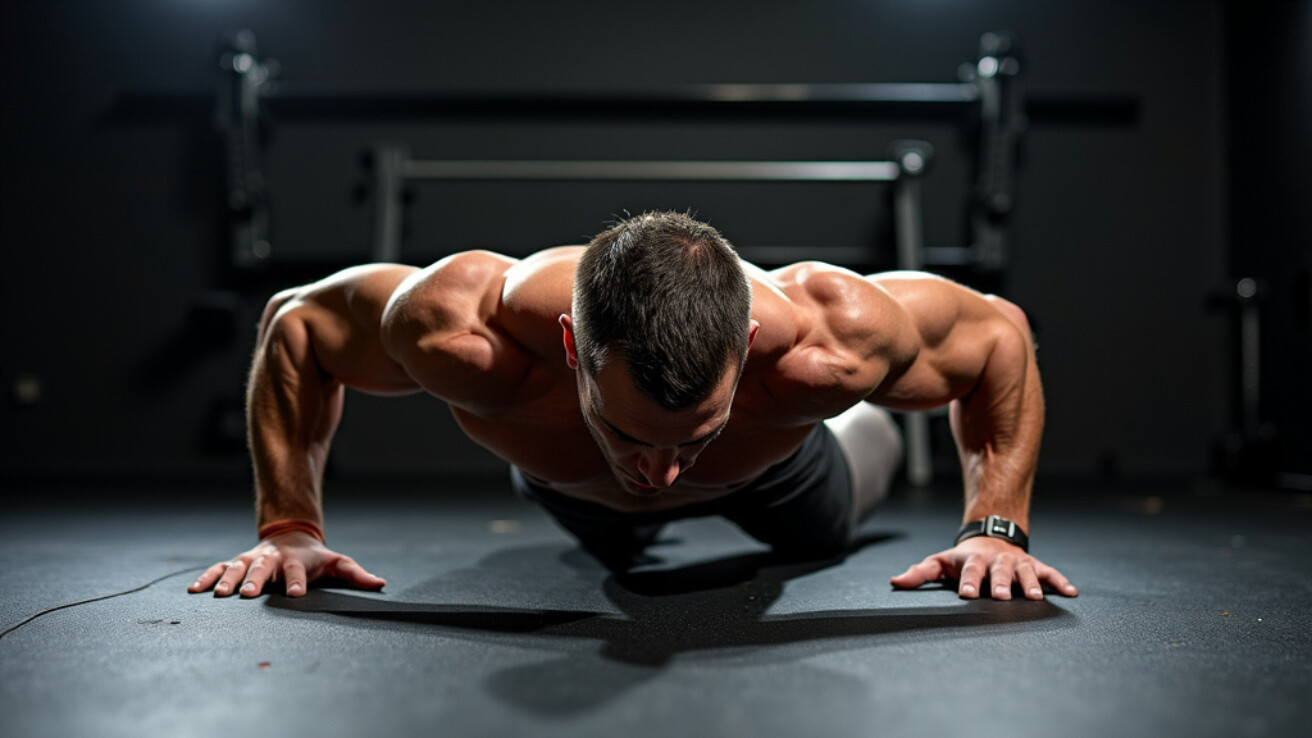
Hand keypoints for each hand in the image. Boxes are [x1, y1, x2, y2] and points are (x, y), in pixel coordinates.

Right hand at [187, 531, 385, 597]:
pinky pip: (219, 568)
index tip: (295, 594)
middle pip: (262, 568)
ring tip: (219, 595)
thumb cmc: (316, 558)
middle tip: (246, 594)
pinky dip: (206, 577)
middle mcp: (272, 559)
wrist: (293, 536)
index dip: (297, 582)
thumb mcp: (338, 563)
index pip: (297, 572)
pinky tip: (194, 590)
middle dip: (254, 580)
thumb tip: (380, 584)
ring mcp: (252, 559)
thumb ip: (356, 574)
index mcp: (296, 560)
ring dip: (227, 579)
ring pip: (237, 567)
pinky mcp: (236, 562)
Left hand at [889, 536, 1077, 599]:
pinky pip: (1049, 572)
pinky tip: (1070, 592)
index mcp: (973, 561)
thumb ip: (920, 573)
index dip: (968, 582)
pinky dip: (1060, 581)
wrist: (990, 538)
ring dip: (1031, 584)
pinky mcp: (1034, 566)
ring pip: (1025, 572)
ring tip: (1036, 597)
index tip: (967, 594)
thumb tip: (895, 581)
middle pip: (999, 572)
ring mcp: (1017, 563)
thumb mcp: (940, 562)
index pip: (969, 571)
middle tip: (1002, 596)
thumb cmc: (963, 559)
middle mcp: (997, 561)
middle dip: (1001, 584)